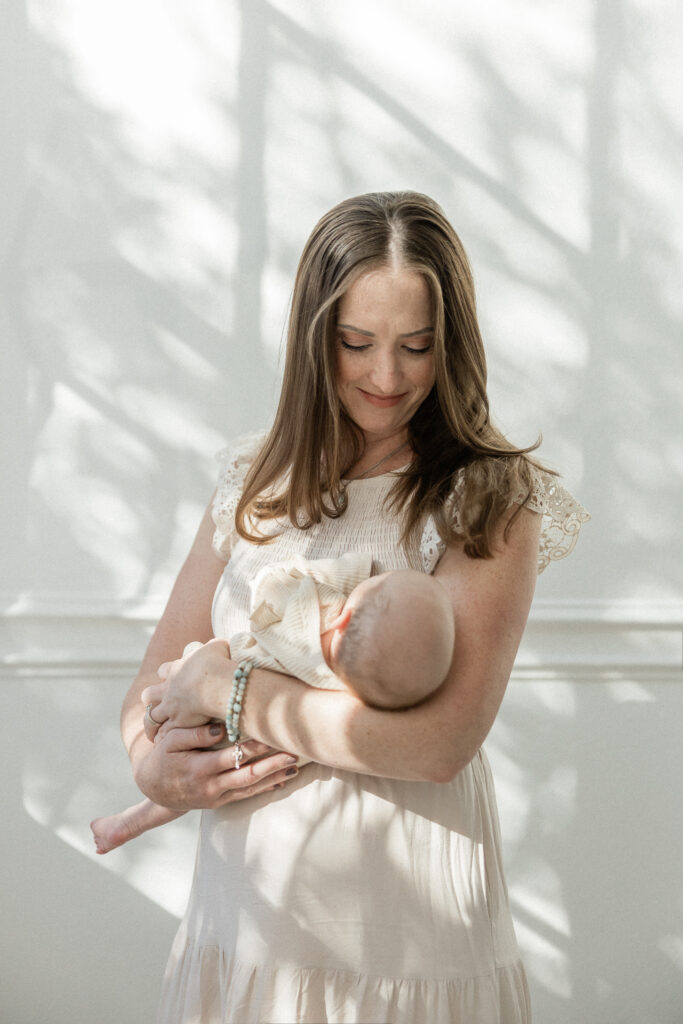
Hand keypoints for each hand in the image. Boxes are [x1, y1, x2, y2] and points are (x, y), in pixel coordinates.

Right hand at [132, 723, 299, 810]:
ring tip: (294, 767)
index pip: (232, 757)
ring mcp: (216, 798)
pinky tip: (281, 781)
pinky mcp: (219, 802)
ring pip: (250, 789)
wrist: (153, 788)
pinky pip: (246, 796)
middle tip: (294, 754)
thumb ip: (195, 734)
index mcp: (199, 770)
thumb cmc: (163, 757)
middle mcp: (210, 787)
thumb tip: (219, 727)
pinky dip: (264, 789)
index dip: (253, 748)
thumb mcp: (171, 740)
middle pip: (248, 776)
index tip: (271, 736)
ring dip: (273, 778)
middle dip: (272, 765)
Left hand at [141, 638, 231, 732]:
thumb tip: (223, 645)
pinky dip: (163, 736)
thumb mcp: (219, 647)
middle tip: (163, 703)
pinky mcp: (177, 722)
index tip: (174, 677)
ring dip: (154, 721)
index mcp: (176, 668)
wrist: (217, 683)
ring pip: (151, 715)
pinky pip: (163, 732)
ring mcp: (170, 706)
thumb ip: (217, 646)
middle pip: (149, 694)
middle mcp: (169, 688)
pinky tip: (165, 741)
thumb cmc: (219, 663)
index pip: (164, 670)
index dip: (167, 674)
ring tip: (158, 728)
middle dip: (152, 698)